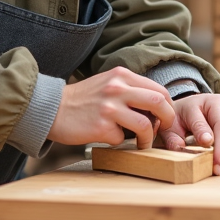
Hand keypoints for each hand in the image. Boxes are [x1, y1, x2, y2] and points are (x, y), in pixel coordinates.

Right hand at [48, 67, 175, 148]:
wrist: (51, 109)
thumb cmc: (83, 99)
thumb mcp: (108, 83)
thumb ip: (130, 89)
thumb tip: (156, 108)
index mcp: (121, 75)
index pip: (159, 89)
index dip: (168, 106)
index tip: (165, 117)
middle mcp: (117, 88)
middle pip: (159, 102)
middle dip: (167, 119)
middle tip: (163, 130)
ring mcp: (109, 108)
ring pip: (145, 125)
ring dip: (148, 138)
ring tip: (142, 143)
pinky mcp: (101, 127)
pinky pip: (122, 139)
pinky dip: (119, 142)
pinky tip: (108, 137)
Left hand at [159, 94, 219, 175]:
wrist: (186, 109)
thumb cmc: (178, 116)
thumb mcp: (171, 125)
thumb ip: (174, 138)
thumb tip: (185, 151)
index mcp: (212, 102)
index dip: (219, 144)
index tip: (214, 160)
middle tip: (217, 169)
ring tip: (217, 169)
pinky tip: (219, 163)